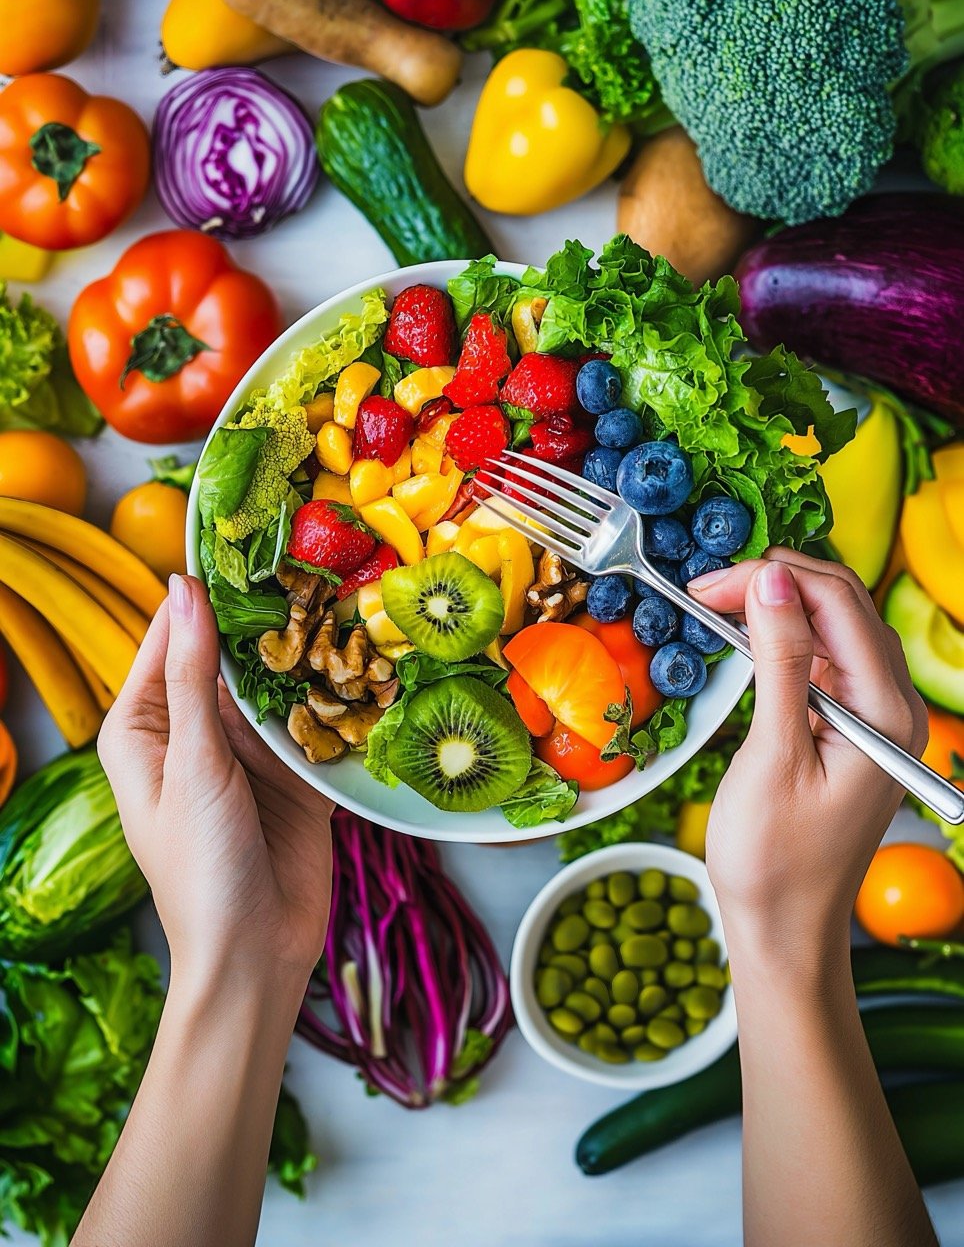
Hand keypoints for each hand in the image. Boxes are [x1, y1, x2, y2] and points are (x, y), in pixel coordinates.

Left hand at [99, 574, 332, 988]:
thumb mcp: (193, 763)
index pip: (170, 636)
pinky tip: (369, 664)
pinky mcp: (293, 775)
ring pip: (279, 684)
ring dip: (309, 655)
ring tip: (350, 598)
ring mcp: (246, 753)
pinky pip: (315, 724)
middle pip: (231, 656)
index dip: (204, 591)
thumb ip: (193, 674)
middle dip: (269, 618)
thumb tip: (183, 586)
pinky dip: (337, 702)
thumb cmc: (201, 867)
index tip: (246, 536)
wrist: (256, 954)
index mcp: (147, 726)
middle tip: (317, 558)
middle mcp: (195, 731)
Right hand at [690, 550, 926, 956]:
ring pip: (834, 628)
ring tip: (715, 607)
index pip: (839, 603)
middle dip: (775, 582)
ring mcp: (876, 718)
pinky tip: (745, 643)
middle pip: (843, 606)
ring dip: (778, 608)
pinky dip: (784, 642)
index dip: (773, 576)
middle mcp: (894, 706)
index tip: (707, 583)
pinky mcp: (851, 730)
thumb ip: (778, 662)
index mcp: (886, 711)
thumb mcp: (772, 755)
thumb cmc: (775, 860)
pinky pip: (825, 663)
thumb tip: (770, 581)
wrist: (784, 931)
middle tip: (703, 590)